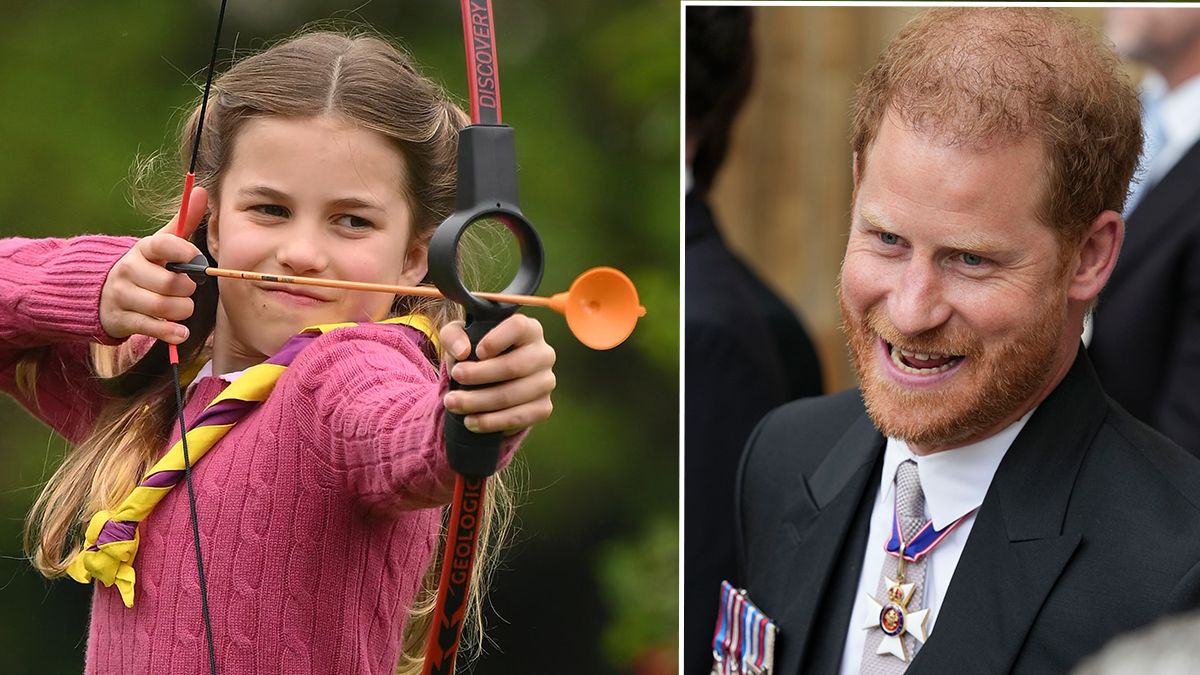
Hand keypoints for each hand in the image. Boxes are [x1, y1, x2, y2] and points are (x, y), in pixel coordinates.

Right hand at [99, 186, 207, 344]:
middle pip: (169, 283)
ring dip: (183, 310)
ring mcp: (122, 296)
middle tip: (189, 288)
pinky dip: (170, 332)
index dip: (182, 251)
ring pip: (162, 307)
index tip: (195, 258)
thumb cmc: (144, 266)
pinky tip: (181, 332)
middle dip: (188, 289)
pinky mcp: (120, 319)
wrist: (100, 291)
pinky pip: (150, 328)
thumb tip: (203, 191)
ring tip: (184, 308)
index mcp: (142, 249)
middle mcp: (128, 270)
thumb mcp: (160, 244)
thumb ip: (183, 222)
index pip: (162, 245)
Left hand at [440, 314, 556, 434]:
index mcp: (529, 330)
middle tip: (454, 378)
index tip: (475, 352)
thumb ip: (453, 337)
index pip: (518, 327)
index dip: (495, 340)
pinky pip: (518, 418)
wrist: (489, 383)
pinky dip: (491, 422)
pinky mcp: (544, 407)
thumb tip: (462, 352)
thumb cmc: (475, 353)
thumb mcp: (459, 339)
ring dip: (478, 402)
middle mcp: (544, 354)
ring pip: (512, 395)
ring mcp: (546, 382)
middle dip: (478, 375)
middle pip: (513, 366)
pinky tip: (471, 421)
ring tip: (453, 403)